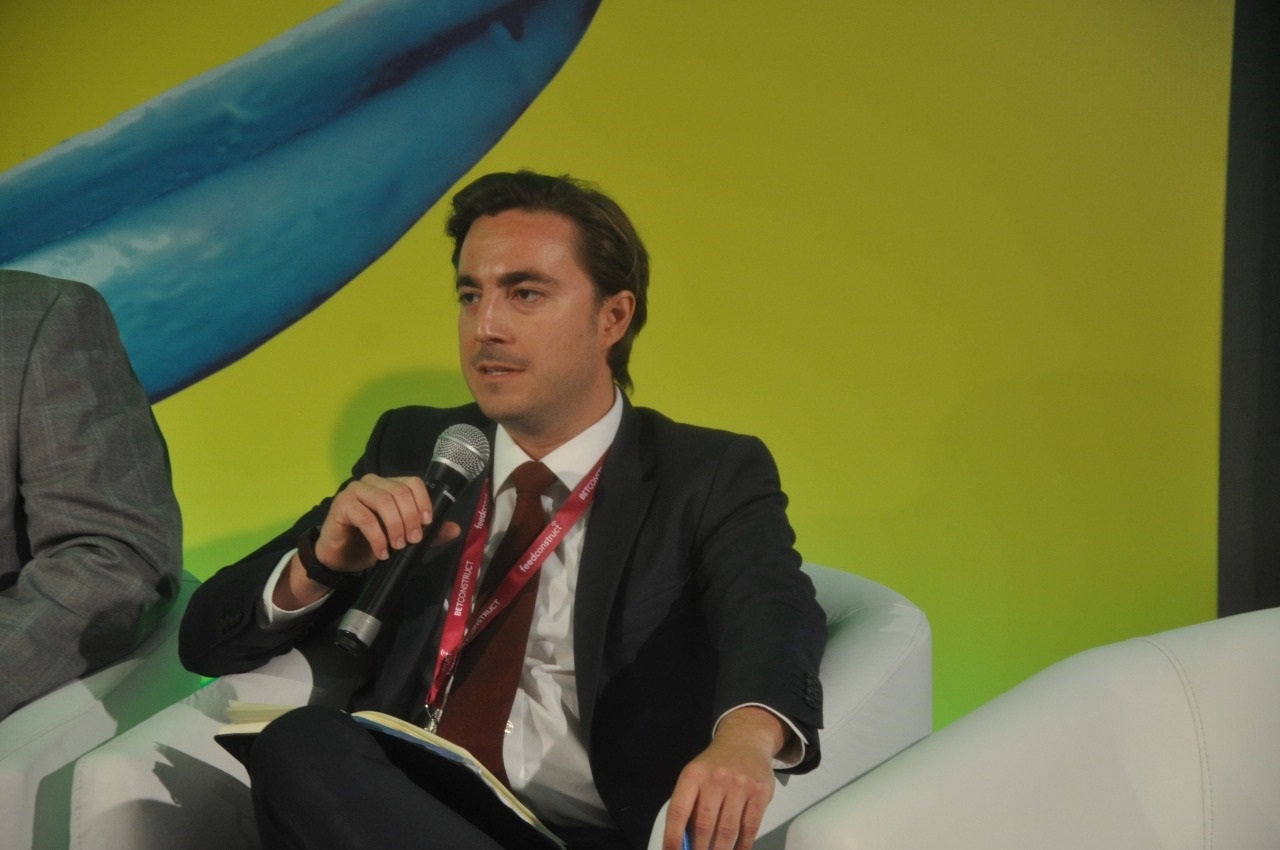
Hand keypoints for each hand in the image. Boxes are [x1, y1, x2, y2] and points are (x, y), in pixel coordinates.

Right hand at [315, 473, 438, 570]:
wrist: (340, 558)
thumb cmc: (371, 543)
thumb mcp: (404, 538)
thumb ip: (428, 533)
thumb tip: (455, 529)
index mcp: (389, 485)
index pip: (413, 483)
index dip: (423, 501)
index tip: (427, 523)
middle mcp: (372, 482)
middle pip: (400, 492)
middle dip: (411, 518)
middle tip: (413, 540)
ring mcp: (355, 491)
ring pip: (384, 502)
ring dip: (396, 527)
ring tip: (398, 546)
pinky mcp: (342, 505)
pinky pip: (365, 518)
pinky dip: (378, 538)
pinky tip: (382, 552)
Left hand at [663, 707, 786, 849]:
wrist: (745, 741)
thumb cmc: (715, 765)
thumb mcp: (696, 776)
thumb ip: (689, 804)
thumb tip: (684, 842)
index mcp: (693, 775)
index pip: (678, 810)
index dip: (673, 836)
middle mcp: (716, 778)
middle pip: (704, 824)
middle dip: (699, 849)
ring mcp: (740, 785)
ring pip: (727, 830)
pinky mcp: (760, 793)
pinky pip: (750, 827)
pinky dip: (742, 846)